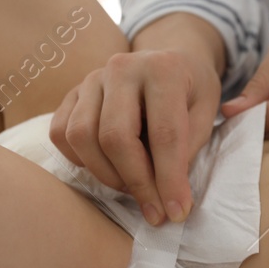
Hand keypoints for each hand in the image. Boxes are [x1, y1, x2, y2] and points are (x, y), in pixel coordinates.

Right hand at [49, 47, 220, 224]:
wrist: (169, 56)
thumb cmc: (191, 90)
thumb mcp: (207, 111)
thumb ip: (189, 147)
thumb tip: (168, 194)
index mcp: (163, 69)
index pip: (163, 134)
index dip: (169, 179)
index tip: (176, 212)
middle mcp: (122, 68)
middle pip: (115, 137)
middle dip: (136, 183)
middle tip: (154, 210)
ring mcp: (92, 78)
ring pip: (81, 137)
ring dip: (107, 175)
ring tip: (133, 187)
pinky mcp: (72, 92)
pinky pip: (61, 134)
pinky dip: (80, 161)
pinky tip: (107, 167)